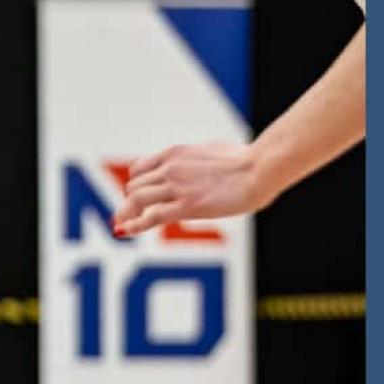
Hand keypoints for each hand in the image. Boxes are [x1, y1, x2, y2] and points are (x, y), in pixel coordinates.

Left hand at [113, 142, 269, 236]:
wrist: (260, 168)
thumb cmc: (246, 160)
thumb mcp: (211, 152)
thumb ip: (196, 161)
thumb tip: (200, 167)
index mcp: (176, 153)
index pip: (140, 168)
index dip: (136, 184)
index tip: (135, 195)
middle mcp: (171, 167)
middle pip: (134, 185)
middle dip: (131, 201)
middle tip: (132, 214)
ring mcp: (177, 186)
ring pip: (136, 199)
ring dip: (127, 213)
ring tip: (123, 223)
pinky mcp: (187, 205)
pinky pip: (151, 216)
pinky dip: (134, 224)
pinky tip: (125, 231)